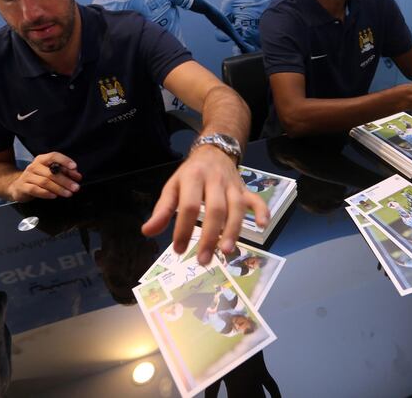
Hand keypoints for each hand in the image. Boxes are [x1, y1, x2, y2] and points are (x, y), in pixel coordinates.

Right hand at [6, 152, 81, 201]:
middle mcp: (34, 166)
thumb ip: (65, 173)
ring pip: (45, 182)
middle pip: (51, 172)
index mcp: (42, 160)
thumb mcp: (51, 173)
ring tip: (68, 193)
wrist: (18, 186)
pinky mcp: (23, 187)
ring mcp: (27, 176)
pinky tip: (54, 196)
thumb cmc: (38, 178)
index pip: (54, 156)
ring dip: (59, 188)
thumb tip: (77, 176)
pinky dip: (45, 193)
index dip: (64, 160)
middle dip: (66, 180)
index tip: (74, 167)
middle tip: (76, 187)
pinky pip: (35, 189)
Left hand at [142, 145, 268, 264]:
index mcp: (193, 178)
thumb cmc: (190, 174)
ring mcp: (233, 185)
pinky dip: (262, 211)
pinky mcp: (245, 189)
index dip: (184, 228)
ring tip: (226, 252)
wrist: (214, 151)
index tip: (178, 250)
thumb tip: (148, 232)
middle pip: (216, 209)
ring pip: (237, 208)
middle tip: (203, 260)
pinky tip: (263, 226)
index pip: (189, 205)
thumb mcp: (172, 186)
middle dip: (210, 236)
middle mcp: (215, 180)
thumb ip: (162, 210)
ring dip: (233, 230)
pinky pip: (256, 199)